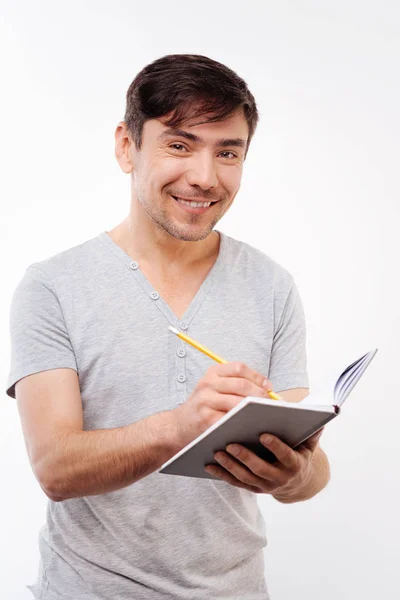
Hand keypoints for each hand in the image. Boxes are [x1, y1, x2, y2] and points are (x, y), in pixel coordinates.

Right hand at [171, 362, 272, 448]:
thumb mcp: (214, 387)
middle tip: (271, 404)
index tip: (269, 387)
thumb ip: (235, 384)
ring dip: (254, 409)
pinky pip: (230, 419)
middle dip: (259, 394)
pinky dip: (243, 422)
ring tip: (265, 414)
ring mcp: (206, 401)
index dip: (257, 377)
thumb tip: (267, 389)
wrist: (179, 425)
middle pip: (240, 384)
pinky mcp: (206, 419)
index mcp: (213, 373)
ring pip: (237, 402)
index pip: (239, 368)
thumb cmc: (204, 405)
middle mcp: (207, 384)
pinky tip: (251, 425)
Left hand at [204, 428, 324, 494]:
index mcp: (294, 465)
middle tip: (231, 443)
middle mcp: (279, 478)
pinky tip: (209, 465)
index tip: (263, 434)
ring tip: (217, 451)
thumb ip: (312, 432)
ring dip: (230, 466)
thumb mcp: (308, 444)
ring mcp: (265, 486)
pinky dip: (221, 475)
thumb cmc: (299, 454)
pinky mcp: (252, 488)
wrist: (297, 482)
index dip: (275, 446)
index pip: (285, 456)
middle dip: (245, 457)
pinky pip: (235, 483)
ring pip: (245, 477)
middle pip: (261, 469)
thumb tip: (319, 418)